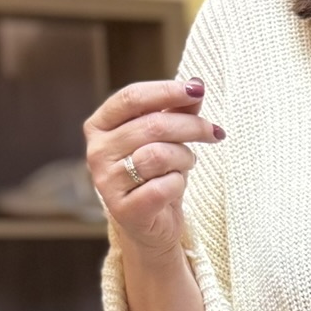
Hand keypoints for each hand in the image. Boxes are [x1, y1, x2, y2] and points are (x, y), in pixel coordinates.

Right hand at [83, 77, 224, 259]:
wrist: (151, 225)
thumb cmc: (156, 174)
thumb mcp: (166, 138)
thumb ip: (177, 110)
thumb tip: (195, 85)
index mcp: (99, 126)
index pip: (131, 97)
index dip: (166, 90)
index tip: (197, 89)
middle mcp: (97, 152)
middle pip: (152, 125)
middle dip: (191, 126)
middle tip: (213, 132)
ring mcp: (106, 182)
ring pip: (159, 155)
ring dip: (185, 157)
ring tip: (188, 163)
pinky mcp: (124, 209)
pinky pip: (164, 186)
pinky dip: (178, 184)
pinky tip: (175, 186)